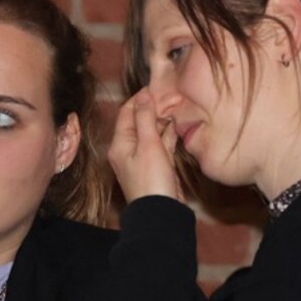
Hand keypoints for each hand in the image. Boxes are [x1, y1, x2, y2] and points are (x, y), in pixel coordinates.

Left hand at [107, 88, 183, 202]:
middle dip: (154, 107)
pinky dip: (169, 134)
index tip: (156, 85)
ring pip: (152, 132)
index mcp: (120, 143)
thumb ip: (145, 118)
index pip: (127, 112)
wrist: (161, 214)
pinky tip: (179, 125)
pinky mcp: (158, 166)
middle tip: (171, 94)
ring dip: (163, 120)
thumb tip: (143, 95)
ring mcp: (144, 158)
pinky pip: (162, 144)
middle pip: (140, 121)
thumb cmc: (152, 179)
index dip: (140, 98)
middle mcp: (129, 149)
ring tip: (178, 105)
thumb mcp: (148, 145)